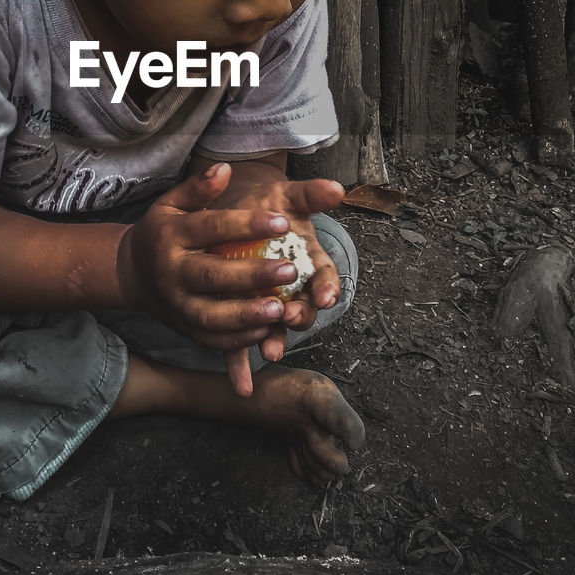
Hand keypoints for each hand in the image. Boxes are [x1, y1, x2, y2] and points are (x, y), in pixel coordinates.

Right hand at [116, 163, 307, 350]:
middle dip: (252, 275)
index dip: (247, 224)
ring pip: (211, 315)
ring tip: (280, 309)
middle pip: (212, 275)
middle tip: (290, 270)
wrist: (131, 272)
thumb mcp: (172, 204)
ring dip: (246, 315)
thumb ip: (198, 188)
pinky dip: (237, 340)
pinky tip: (265, 332)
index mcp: (171, 235)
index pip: (211, 228)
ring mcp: (176, 304)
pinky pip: (210, 339)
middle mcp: (171, 272)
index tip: (283, 222)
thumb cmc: (162, 232)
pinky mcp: (183, 329)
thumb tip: (225, 168)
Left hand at [211, 172, 345, 396]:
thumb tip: (338, 188)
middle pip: (304, 309)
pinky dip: (240, 366)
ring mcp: (266, 303)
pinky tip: (240, 387)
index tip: (326, 295)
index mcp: (309, 263)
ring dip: (275, 340)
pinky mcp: (240, 314)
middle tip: (292, 318)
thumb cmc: (267, 207)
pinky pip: (240, 343)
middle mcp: (292, 288)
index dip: (328, 289)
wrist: (236, 212)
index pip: (326, 280)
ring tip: (269, 350)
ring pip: (275, 328)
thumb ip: (312, 195)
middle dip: (301, 316)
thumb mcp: (288, 196)